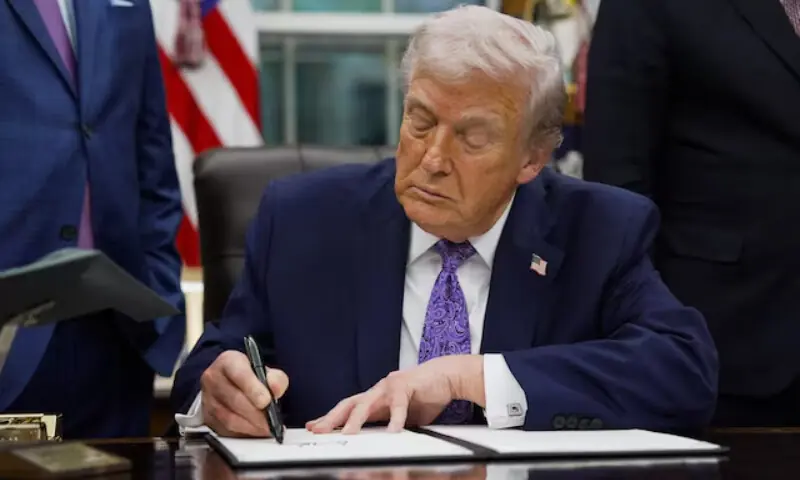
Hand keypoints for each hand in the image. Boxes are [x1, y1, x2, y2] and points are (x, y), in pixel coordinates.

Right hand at [201, 350, 288, 436]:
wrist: (229, 384)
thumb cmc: (248, 377)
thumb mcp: (265, 371)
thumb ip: (275, 378)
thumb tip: (276, 389)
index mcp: (228, 361)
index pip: (239, 373)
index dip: (253, 388)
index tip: (266, 401)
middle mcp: (213, 378)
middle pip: (235, 399)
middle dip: (256, 413)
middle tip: (271, 420)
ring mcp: (208, 400)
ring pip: (229, 418)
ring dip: (251, 426)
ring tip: (267, 428)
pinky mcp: (208, 418)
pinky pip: (225, 431)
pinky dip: (244, 434)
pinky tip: (256, 432)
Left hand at [307, 355, 483, 433]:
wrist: (446, 376)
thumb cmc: (424, 396)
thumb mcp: (402, 417)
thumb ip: (389, 426)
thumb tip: (381, 446)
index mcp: (375, 398)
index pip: (347, 409)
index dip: (331, 418)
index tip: (314, 427)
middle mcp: (378, 390)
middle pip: (349, 404)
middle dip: (332, 418)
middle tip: (318, 429)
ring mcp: (390, 386)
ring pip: (368, 403)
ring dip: (356, 419)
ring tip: (348, 433)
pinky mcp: (406, 385)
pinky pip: (398, 405)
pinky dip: (395, 419)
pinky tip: (392, 431)